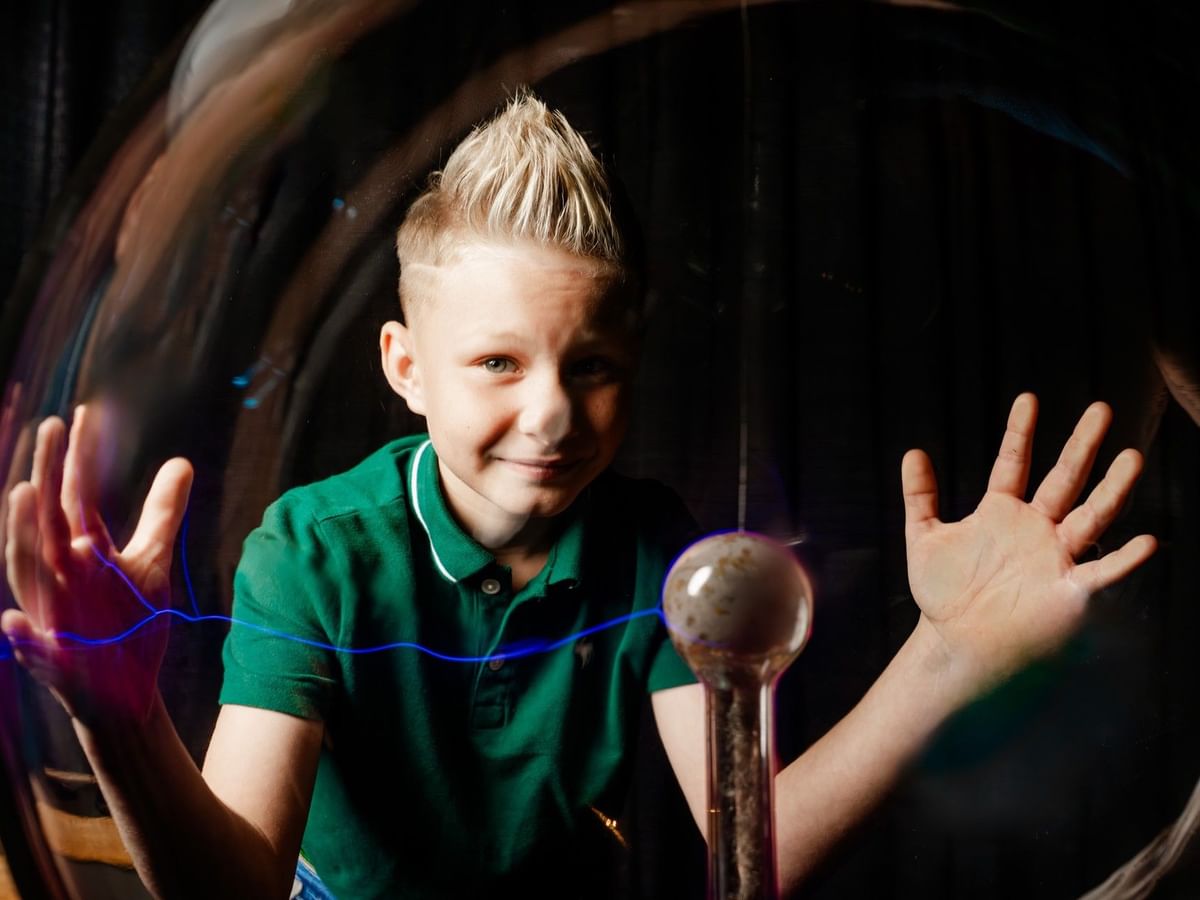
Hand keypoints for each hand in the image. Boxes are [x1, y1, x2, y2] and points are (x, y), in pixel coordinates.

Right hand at [1, 405, 192, 726]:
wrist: (125, 690)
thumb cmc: (129, 620)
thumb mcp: (152, 560)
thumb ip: (161, 512)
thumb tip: (181, 460)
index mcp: (80, 551)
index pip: (76, 495)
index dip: (80, 456)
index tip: (84, 412)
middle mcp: (59, 573)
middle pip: (48, 517)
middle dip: (47, 474)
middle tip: (51, 427)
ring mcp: (52, 613)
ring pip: (28, 571)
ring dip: (22, 534)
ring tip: (25, 491)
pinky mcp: (54, 659)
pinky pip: (31, 649)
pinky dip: (20, 636)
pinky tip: (12, 623)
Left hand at [902, 393, 1155, 690]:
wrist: (959, 644)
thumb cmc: (945, 595)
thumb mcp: (923, 539)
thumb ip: (920, 497)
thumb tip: (913, 451)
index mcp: (1002, 512)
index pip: (1013, 463)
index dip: (1020, 432)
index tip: (1028, 398)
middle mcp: (1036, 528)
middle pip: (1064, 479)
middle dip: (1081, 445)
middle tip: (1101, 408)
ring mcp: (1056, 556)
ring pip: (1091, 516)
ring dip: (1112, 490)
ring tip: (1132, 458)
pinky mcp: (1070, 591)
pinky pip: (1102, 573)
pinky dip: (1125, 560)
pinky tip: (1148, 542)